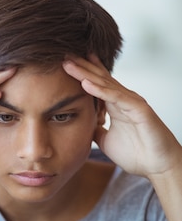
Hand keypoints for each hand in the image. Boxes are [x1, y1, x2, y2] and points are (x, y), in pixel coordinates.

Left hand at [62, 55, 180, 179]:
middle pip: (99, 78)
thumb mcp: (106, 140)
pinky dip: (100, 90)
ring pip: (105, 84)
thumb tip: (82, 123)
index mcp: (116, 105)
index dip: (82, 72)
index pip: (97, 83)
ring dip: (86, 73)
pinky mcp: (138, 109)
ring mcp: (131, 102)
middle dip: (81, 66)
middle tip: (63, 54)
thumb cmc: (137, 153)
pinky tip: (85, 83)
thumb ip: (95, 129)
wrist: (158, 166)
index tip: (65, 63)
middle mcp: (124, 99)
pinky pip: (116, 97)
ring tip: (68, 64)